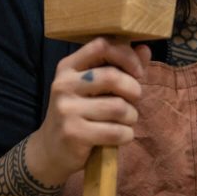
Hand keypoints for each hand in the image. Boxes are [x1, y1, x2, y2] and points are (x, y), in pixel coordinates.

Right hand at [28, 37, 150, 184]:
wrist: (51, 149)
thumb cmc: (80, 113)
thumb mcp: (94, 88)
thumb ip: (120, 67)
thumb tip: (145, 49)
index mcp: (69, 66)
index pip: (102, 46)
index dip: (127, 56)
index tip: (138, 72)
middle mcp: (64, 84)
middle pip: (113, 77)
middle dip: (134, 90)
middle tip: (133, 101)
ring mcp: (66, 109)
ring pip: (118, 107)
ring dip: (132, 116)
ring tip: (125, 121)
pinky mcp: (73, 133)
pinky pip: (115, 131)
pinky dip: (126, 135)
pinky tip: (121, 136)